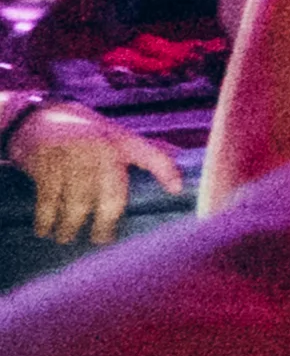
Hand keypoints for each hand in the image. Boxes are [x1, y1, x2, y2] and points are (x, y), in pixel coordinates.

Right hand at [10, 102, 175, 247]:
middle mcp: (101, 147)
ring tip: (67, 238)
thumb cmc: (89, 134)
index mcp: (123, 141)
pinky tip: (45, 230)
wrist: (42, 116)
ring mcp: (73, 155)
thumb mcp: (118, 137)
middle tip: (101, 239)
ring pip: (78, 200)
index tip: (176, 190)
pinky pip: (48, 197)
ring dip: (71, 225)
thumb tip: (181, 161)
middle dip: (106, 221)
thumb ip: (147, 151)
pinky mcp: (46, 162)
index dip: (166, 171)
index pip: (152, 155)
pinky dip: (46, 217)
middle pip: (111, 193)